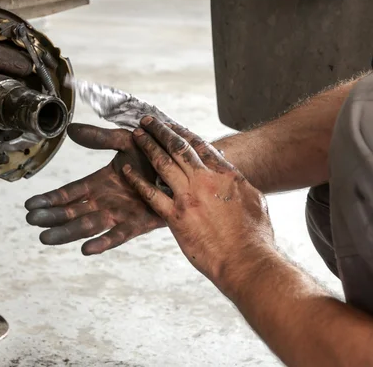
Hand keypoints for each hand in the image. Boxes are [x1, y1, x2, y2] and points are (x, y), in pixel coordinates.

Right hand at [25, 123, 165, 254]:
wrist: (183, 166)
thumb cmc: (153, 154)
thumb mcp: (124, 141)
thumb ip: (99, 138)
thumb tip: (70, 130)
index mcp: (99, 183)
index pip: (69, 193)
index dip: (50, 199)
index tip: (30, 205)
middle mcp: (105, 201)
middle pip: (72, 212)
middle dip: (51, 218)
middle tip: (32, 222)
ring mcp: (119, 214)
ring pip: (87, 226)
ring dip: (66, 233)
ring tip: (46, 238)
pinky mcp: (137, 224)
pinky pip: (117, 236)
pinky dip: (103, 243)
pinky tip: (86, 249)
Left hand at [122, 117, 274, 286]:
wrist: (246, 261)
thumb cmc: (255, 237)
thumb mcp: (255, 201)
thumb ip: (238, 185)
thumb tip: (233, 178)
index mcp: (226, 175)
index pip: (201, 145)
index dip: (183, 132)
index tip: (171, 124)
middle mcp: (205, 180)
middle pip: (179, 147)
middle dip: (161, 131)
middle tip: (148, 121)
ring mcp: (189, 197)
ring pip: (163, 163)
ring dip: (148, 146)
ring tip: (137, 135)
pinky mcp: (176, 217)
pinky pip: (150, 194)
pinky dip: (137, 180)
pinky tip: (126, 171)